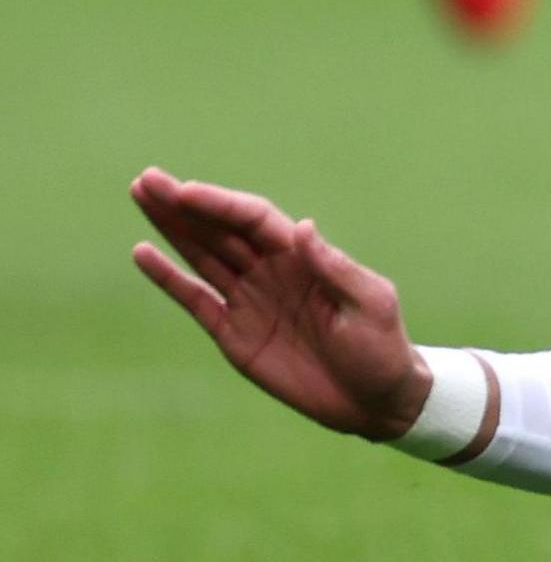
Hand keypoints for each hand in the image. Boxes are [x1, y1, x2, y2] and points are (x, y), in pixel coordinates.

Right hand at [129, 168, 434, 440]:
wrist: (372, 399)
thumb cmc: (380, 347)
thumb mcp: (369, 303)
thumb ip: (334, 268)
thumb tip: (301, 227)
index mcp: (304, 257)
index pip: (253, 220)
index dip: (219, 204)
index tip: (183, 191)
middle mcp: (271, 270)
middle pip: (220, 229)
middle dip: (183, 205)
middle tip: (146, 180)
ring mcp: (249, 300)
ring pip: (202, 255)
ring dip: (171, 228)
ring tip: (141, 197)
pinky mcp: (233, 333)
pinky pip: (195, 299)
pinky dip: (169, 278)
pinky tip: (144, 252)